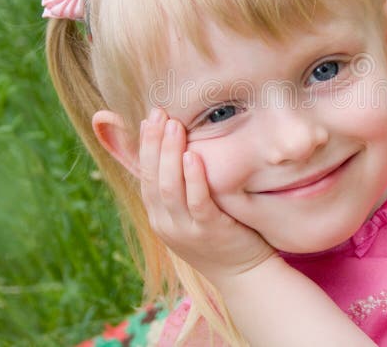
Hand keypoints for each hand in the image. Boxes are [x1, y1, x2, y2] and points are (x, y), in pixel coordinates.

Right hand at [138, 108, 275, 284]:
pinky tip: (193, 156)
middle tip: (158, 113)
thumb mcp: (192, 210)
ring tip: (174, 126)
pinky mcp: (209, 232)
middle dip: (152, 143)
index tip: (149, 118)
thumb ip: (181, 184)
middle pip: (151, 178)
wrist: (244, 273)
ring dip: (169, 154)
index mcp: (158, 215)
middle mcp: (165, 223)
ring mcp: (185, 230)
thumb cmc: (220, 233)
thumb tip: (176, 148)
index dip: (144, 146)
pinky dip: (193, 178)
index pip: (142, 176)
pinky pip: (197, 202)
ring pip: (168, 188)